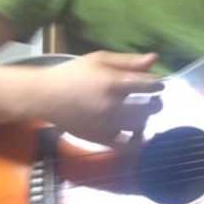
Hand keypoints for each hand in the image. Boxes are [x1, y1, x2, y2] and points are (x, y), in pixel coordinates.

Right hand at [31, 50, 163, 144]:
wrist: (45, 96)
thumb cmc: (74, 74)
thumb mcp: (100, 59)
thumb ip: (128, 61)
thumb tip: (155, 58)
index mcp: (112, 82)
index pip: (149, 85)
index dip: (158, 84)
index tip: (157, 84)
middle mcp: (111, 105)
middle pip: (150, 107)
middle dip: (156, 102)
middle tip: (152, 99)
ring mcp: (106, 124)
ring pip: (141, 125)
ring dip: (146, 118)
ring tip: (140, 112)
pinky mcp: (100, 139)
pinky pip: (126, 145)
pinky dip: (136, 140)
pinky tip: (135, 132)